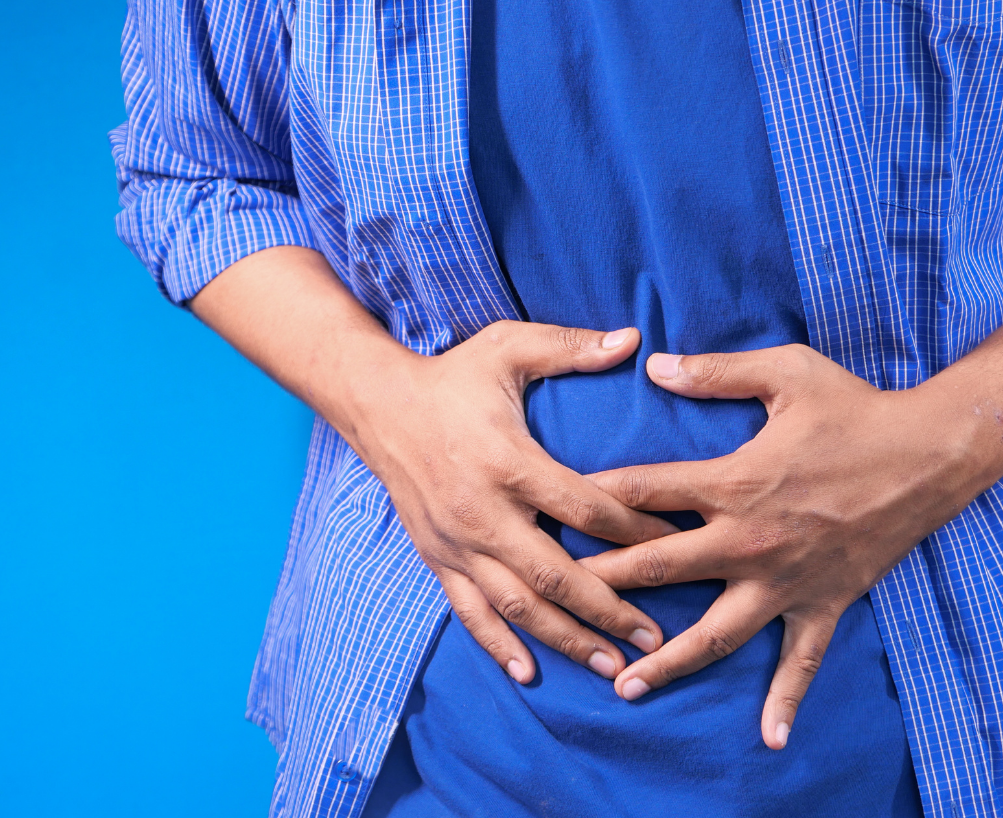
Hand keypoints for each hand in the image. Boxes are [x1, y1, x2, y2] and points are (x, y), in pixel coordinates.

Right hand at [354, 320, 675, 682]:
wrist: (378, 404)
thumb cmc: (450, 376)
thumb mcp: (508, 347)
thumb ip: (569, 346)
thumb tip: (634, 340)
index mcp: (510, 462)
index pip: (588, 509)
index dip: (640, 531)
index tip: (681, 546)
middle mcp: (484, 512)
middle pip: (556, 576)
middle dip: (610, 610)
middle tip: (656, 639)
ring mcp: (456, 542)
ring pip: (516, 606)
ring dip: (566, 640)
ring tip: (612, 666)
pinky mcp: (436, 556)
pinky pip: (468, 611)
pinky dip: (498, 645)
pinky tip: (528, 671)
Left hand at [580, 344, 998, 747]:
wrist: (931, 452)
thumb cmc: (855, 407)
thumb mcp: (785, 372)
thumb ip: (715, 372)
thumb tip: (653, 364)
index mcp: (734, 480)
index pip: (645, 492)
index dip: (593, 498)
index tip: (550, 511)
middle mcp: (750, 539)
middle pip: (660, 567)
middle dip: (604, 584)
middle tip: (558, 601)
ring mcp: (786, 579)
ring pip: (715, 632)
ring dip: (667, 660)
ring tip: (622, 686)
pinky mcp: (823, 602)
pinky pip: (802, 659)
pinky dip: (787, 699)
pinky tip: (769, 736)